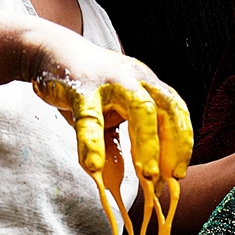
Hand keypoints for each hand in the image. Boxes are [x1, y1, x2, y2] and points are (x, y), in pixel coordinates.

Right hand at [28, 28, 192, 184]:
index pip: (176, 113)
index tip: (178, 174)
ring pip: (140, 109)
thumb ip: (127, 143)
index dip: (182, 144)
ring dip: (147, 144)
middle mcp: (136, 80)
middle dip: (171, 147)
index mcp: (149, 86)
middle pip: (165, 110)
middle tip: (169, 179)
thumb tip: (144, 183)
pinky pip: (89, 117)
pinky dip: (93, 144)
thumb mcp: (114, 114)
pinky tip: (94, 167)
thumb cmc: (88, 87)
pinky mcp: (79, 87)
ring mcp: (110, 81)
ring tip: (146, 176)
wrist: (53, 51)